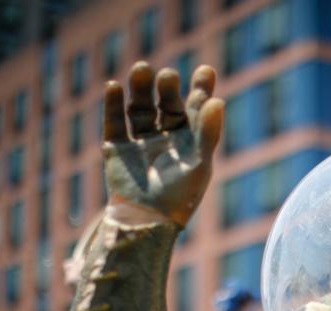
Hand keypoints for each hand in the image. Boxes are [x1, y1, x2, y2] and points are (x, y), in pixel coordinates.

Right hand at [102, 61, 222, 225]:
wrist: (146, 221)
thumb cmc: (180, 196)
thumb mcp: (199, 163)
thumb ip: (208, 132)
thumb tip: (218, 100)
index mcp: (190, 141)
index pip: (196, 108)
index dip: (201, 89)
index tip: (207, 71)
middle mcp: (166, 137)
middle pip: (167, 103)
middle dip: (167, 88)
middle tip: (168, 75)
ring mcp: (140, 141)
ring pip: (140, 108)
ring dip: (140, 88)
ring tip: (142, 69)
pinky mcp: (117, 148)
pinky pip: (114, 121)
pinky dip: (112, 104)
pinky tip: (113, 86)